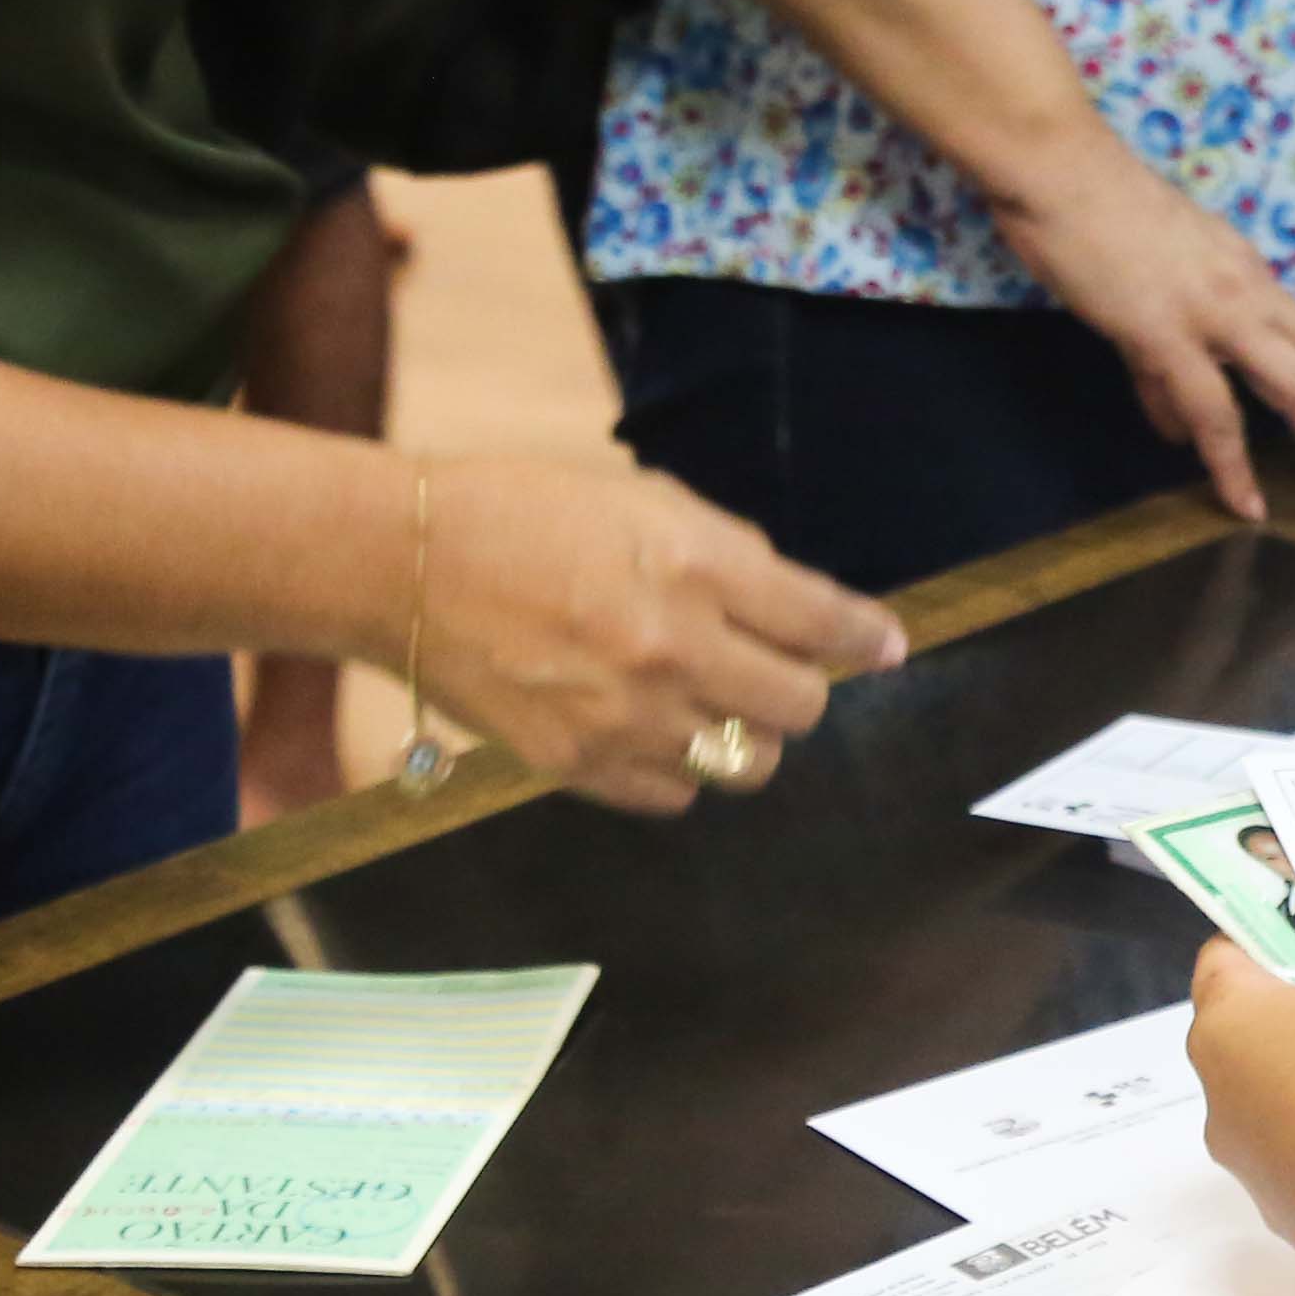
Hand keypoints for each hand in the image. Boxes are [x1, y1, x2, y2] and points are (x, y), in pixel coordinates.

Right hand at [410, 451, 905, 811]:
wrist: (407, 563)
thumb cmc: (527, 510)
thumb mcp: (643, 499)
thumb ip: (729, 555)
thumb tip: (798, 609)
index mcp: (693, 564)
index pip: (820, 621)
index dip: (868, 637)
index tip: (888, 646)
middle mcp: (671, 647)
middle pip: (799, 706)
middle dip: (804, 687)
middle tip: (779, 669)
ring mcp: (624, 715)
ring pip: (745, 764)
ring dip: (747, 735)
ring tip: (716, 704)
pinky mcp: (576, 765)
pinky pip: (674, 796)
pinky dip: (683, 771)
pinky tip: (660, 732)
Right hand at [992, 139, 1294, 522]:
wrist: (1057, 168)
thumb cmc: (1096, 215)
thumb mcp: (1155, 282)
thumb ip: (1166, 362)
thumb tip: (1180, 427)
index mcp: (1251, 277)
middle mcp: (1251, 292)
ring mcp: (1214, 311)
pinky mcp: (1166, 331)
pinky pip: (1214, 409)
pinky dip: (1233, 463)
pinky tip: (1245, 502)